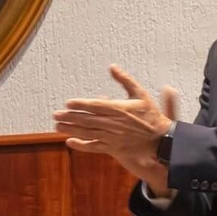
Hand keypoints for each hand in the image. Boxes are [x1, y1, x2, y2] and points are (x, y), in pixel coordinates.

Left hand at [55, 61, 175, 148]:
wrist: (160, 139)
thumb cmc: (150, 115)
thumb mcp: (140, 93)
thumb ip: (125, 80)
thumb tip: (112, 67)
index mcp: (119, 109)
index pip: (96, 106)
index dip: (81, 105)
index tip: (68, 103)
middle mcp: (114, 124)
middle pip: (88, 120)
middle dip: (70, 117)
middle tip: (56, 114)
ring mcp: (112, 137)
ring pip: (88, 133)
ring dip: (71, 130)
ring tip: (57, 126)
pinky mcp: (113, 148)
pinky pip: (94, 146)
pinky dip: (81, 145)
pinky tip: (69, 142)